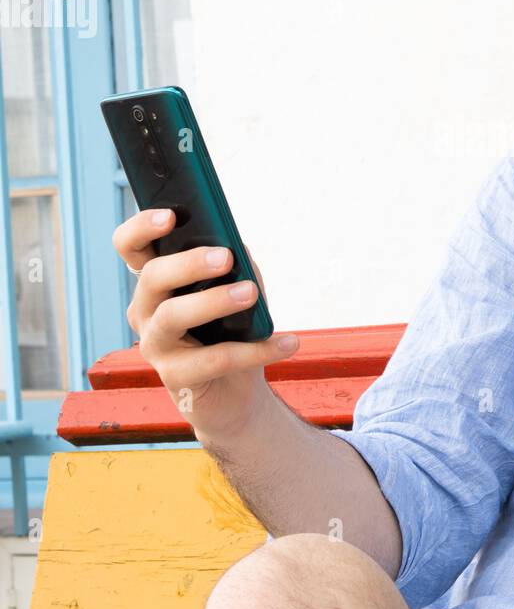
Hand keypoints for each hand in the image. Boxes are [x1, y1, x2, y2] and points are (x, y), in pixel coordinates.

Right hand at [112, 207, 298, 430]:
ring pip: (173, 316)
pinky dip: (255, 350)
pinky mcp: (175, 377)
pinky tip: (287, 342)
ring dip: (214, 301)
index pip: (130, 247)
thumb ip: (235, 266)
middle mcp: (146, 310)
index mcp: (155, 282)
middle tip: (226, 257)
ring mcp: (155, 345)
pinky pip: (214, 359)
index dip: (141, 227)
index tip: (170, 215)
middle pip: (153, 277)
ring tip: (250, 293)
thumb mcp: (236, 289)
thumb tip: (237, 247)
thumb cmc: (231, 331)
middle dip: (188, 263)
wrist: (234, 393)